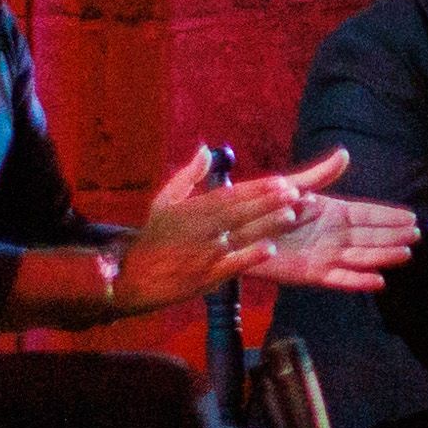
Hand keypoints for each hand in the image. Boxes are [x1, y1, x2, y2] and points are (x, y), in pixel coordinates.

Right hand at [117, 144, 346, 312]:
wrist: (133, 276)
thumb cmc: (153, 237)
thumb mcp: (164, 202)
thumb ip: (188, 176)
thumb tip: (205, 150)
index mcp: (194, 210)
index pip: (230, 195)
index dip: (257, 188)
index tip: (281, 181)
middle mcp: (202, 229)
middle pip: (240, 212)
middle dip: (268, 201)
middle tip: (295, 192)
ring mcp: (206, 253)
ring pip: (241, 236)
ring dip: (267, 224)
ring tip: (291, 214)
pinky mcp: (207, 276)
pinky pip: (232, 265)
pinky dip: (250, 256)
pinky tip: (270, 249)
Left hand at [245, 175, 418, 292]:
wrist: (234, 231)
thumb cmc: (262, 207)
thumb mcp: (293, 186)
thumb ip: (319, 175)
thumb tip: (345, 154)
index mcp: (332, 213)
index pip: (367, 214)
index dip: (389, 216)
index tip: (412, 217)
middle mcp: (333, 235)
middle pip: (370, 236)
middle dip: (393, 236)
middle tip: (417, 235)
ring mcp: (324, 255)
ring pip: (361, 257)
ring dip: (383, 256)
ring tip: (406, 255)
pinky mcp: (311, 274)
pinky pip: (339, 279)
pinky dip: (358, 280)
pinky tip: (379, 281)